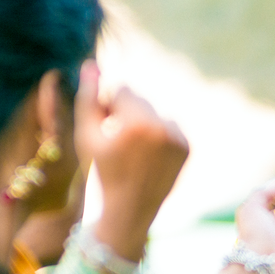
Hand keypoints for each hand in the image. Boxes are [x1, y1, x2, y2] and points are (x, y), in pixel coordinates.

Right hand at [73, 60, 188, 258]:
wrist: (129, 209)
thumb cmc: (102, 171)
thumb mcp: (87, 136)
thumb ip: (88, 98)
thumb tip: (92, 64)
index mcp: (138, 123)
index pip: (122, 91)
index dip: (109, 109)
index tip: (106, 132)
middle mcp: (163, 126)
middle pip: (140, 100)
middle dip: (127, 115)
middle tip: (119, 144)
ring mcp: (178, 137)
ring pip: (155, 113)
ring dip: (143, 124)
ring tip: (134, 152)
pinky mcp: (187, 147)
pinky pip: (169, 127)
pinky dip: (158, 136)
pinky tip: (149, 157)